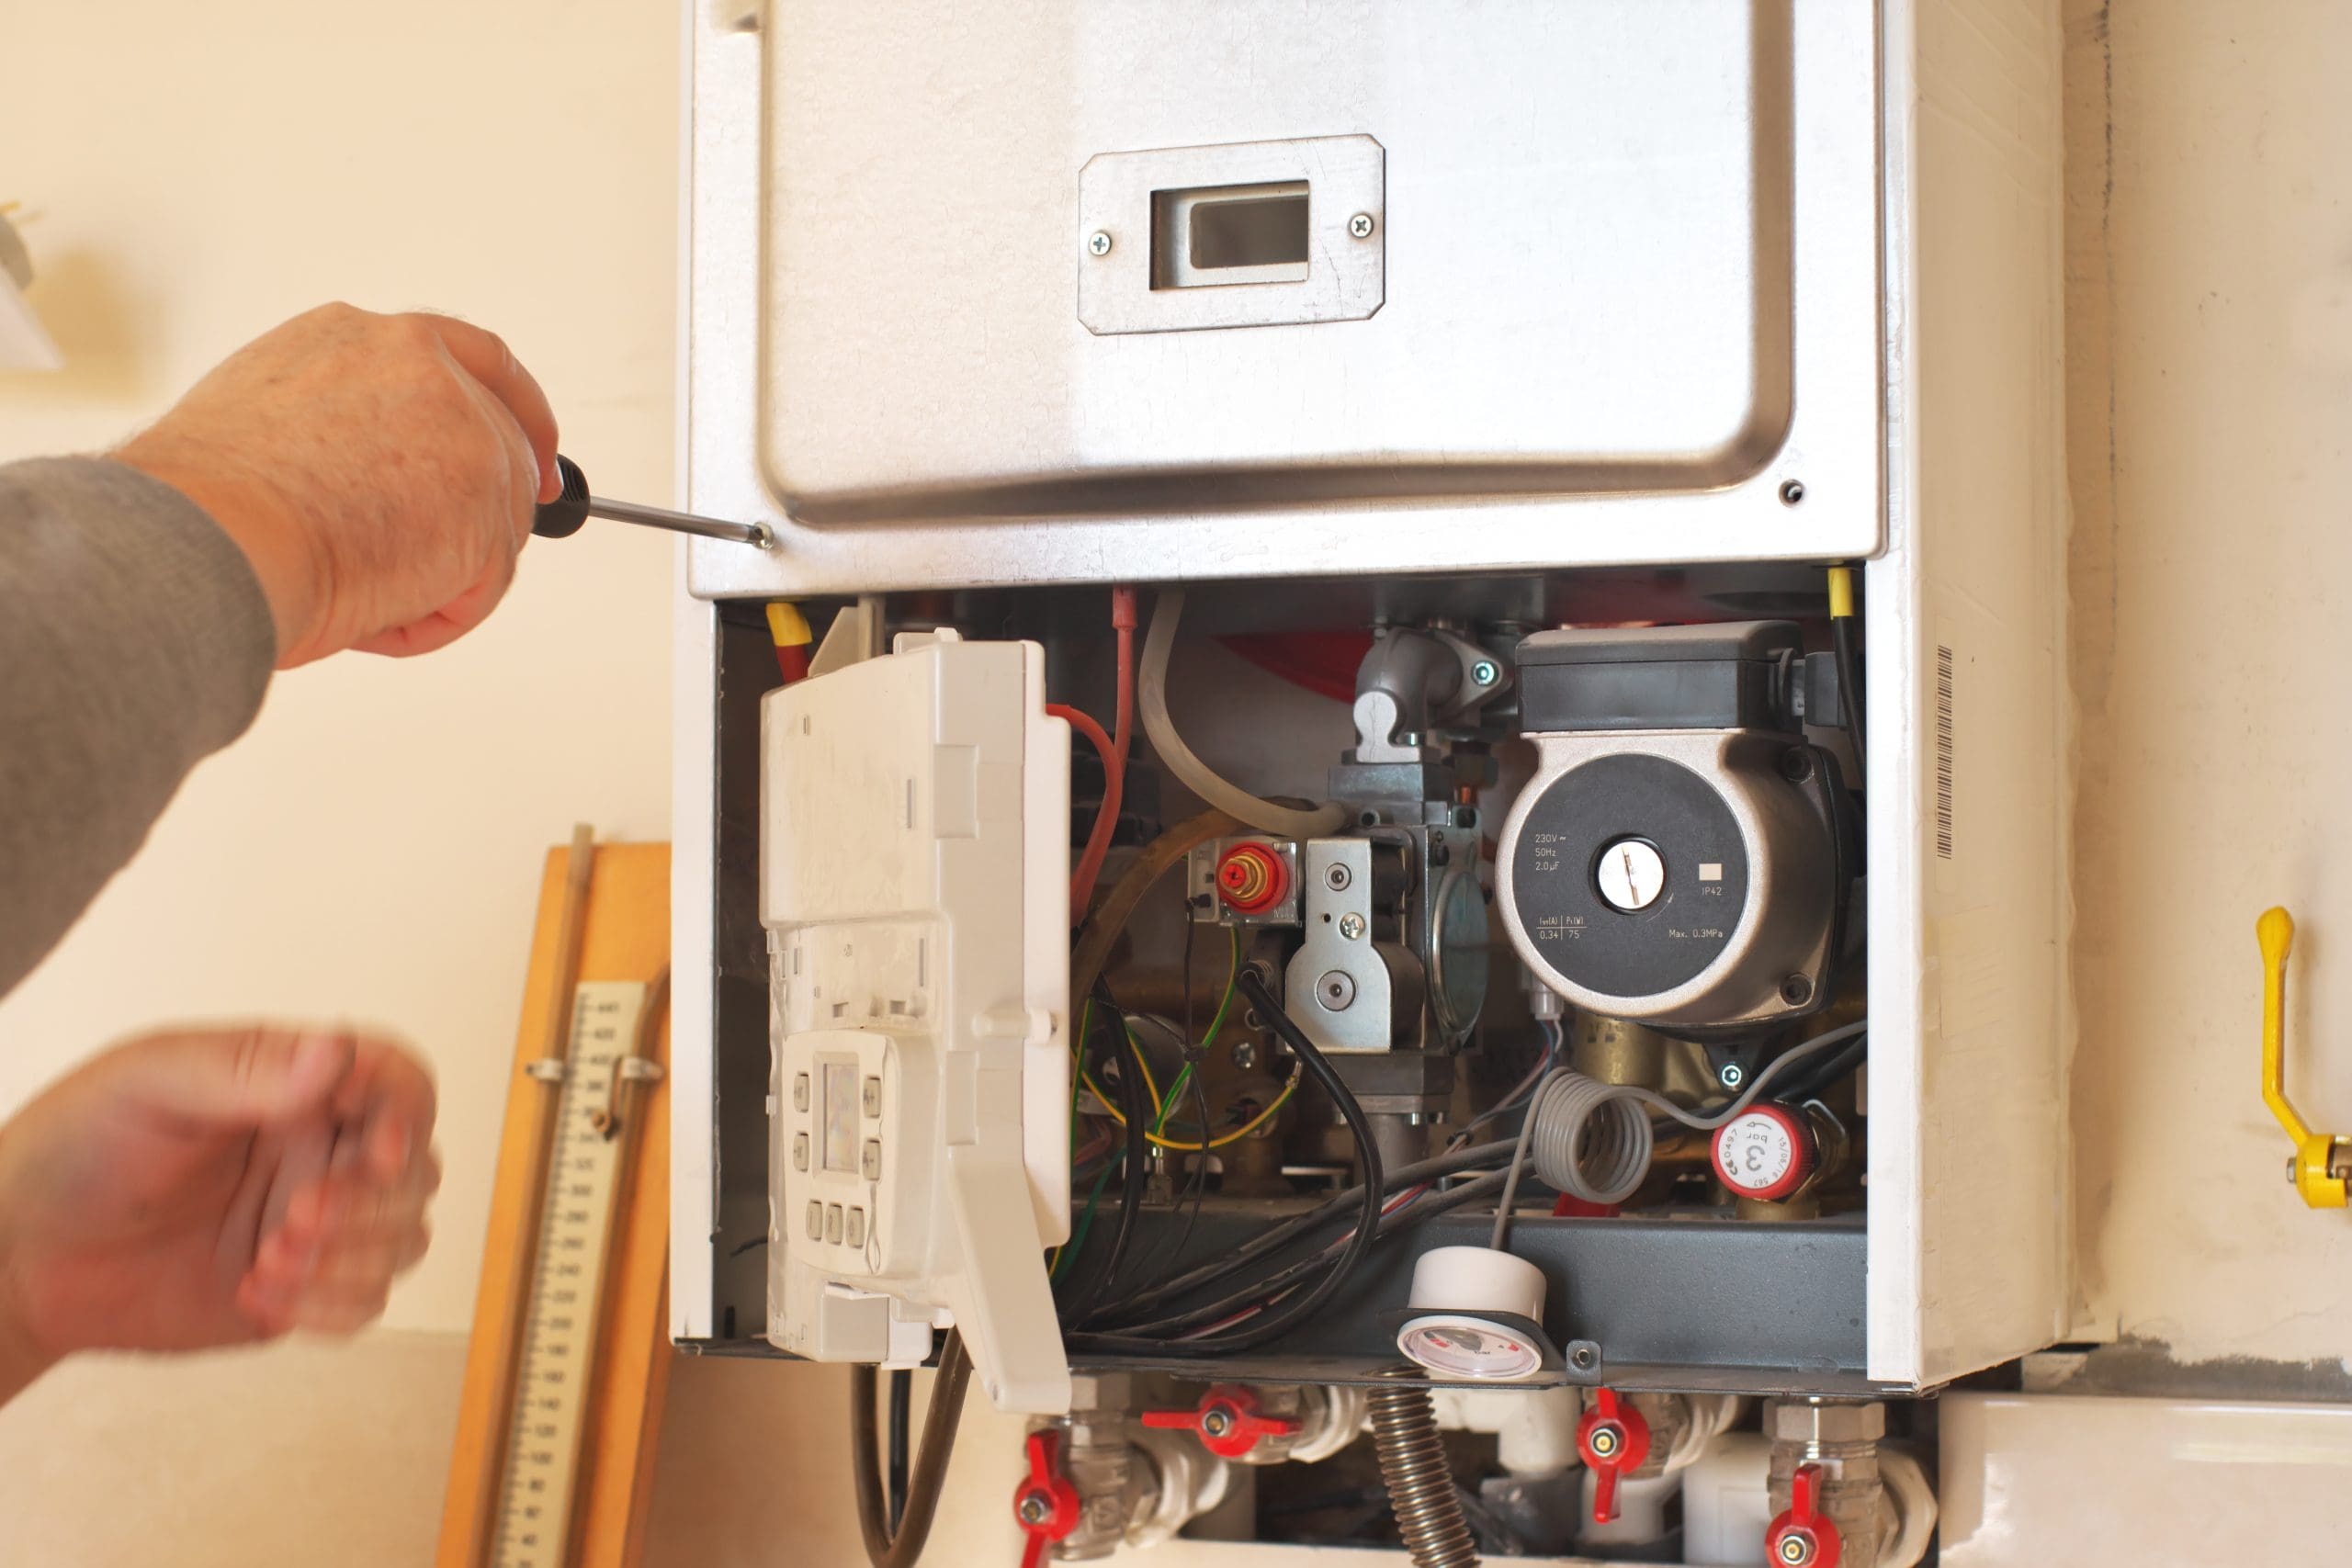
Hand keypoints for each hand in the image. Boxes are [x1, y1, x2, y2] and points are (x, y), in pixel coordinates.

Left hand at [0, 1027, 439, 1396]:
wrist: (18, 1262)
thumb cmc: (71, 1152)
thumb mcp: (148, 1084)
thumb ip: (247, 1069)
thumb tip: (337, 1051)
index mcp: (294, 1086)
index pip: (399, 1081)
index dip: (408, 1116)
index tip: (377, 1156)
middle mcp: (317, 1150)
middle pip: (417, 1169)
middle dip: (367, 1204)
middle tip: (293, 1219)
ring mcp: (314, 1224)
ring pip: (404, 1238)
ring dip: (349, 1258)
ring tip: (267, 1262)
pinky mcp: (301, 1291)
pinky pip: (367, 1303)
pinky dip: (330, 1306)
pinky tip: (260, 1296)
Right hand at [114, 303, 561, 666]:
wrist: (207, 539)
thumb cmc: (209, 508)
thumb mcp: (270, 424)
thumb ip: (347, 428)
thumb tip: (379, 479)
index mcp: (360, 339)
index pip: (468, 356)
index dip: (512, 408)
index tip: (533, 449)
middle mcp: (420, 365)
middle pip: (502, 442)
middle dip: (489, 512)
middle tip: (454, 566)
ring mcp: (465, 428)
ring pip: (496, 522)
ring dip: (436, 576)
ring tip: (354, 590)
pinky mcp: (488, 497)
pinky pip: (484, 581)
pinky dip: (435, 616)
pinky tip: (372, 610)